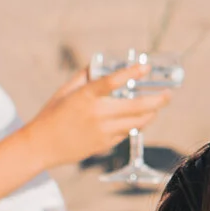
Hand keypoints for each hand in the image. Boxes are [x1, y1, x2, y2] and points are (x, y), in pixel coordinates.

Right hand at [30, 63, 167, 168]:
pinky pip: (127, 133)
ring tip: (157, 106)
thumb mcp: (65, 91)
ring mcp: (103, 131)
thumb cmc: (52, 115)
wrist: (41, 146)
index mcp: (85, 97)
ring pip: (138, 123)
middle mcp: (97, 114)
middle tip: (168, 94)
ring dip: (151, 114)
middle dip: (158, 100)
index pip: (112, 81)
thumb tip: (99, 64)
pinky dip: (136, 124)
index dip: (131, 73)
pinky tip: (139, 118)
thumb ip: (84, 77)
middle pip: (137, 106)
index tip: (146, 67)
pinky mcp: (105, 144)